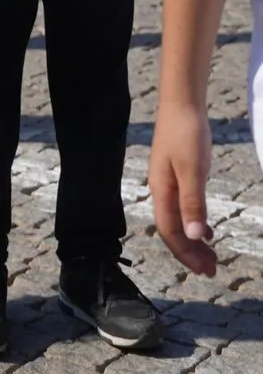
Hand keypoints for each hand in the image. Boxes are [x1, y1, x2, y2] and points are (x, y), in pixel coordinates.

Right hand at [149, 100, 216, 275]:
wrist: (183, 103)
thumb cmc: (187, 134)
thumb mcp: (194, 170)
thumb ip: (193, 203)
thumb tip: (195, 236)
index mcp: (161, 190)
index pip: (170, 232)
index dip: (186, 253)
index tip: (204, 270)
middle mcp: (161, 190)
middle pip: (173, 230)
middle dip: (190, 252)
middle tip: (212, 270)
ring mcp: (169, 182)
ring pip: (179, 220)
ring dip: (194, 240)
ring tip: (211, 256)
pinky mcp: (177, 175)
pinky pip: (184, 208)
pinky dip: (195, 223)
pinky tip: (207, 230)